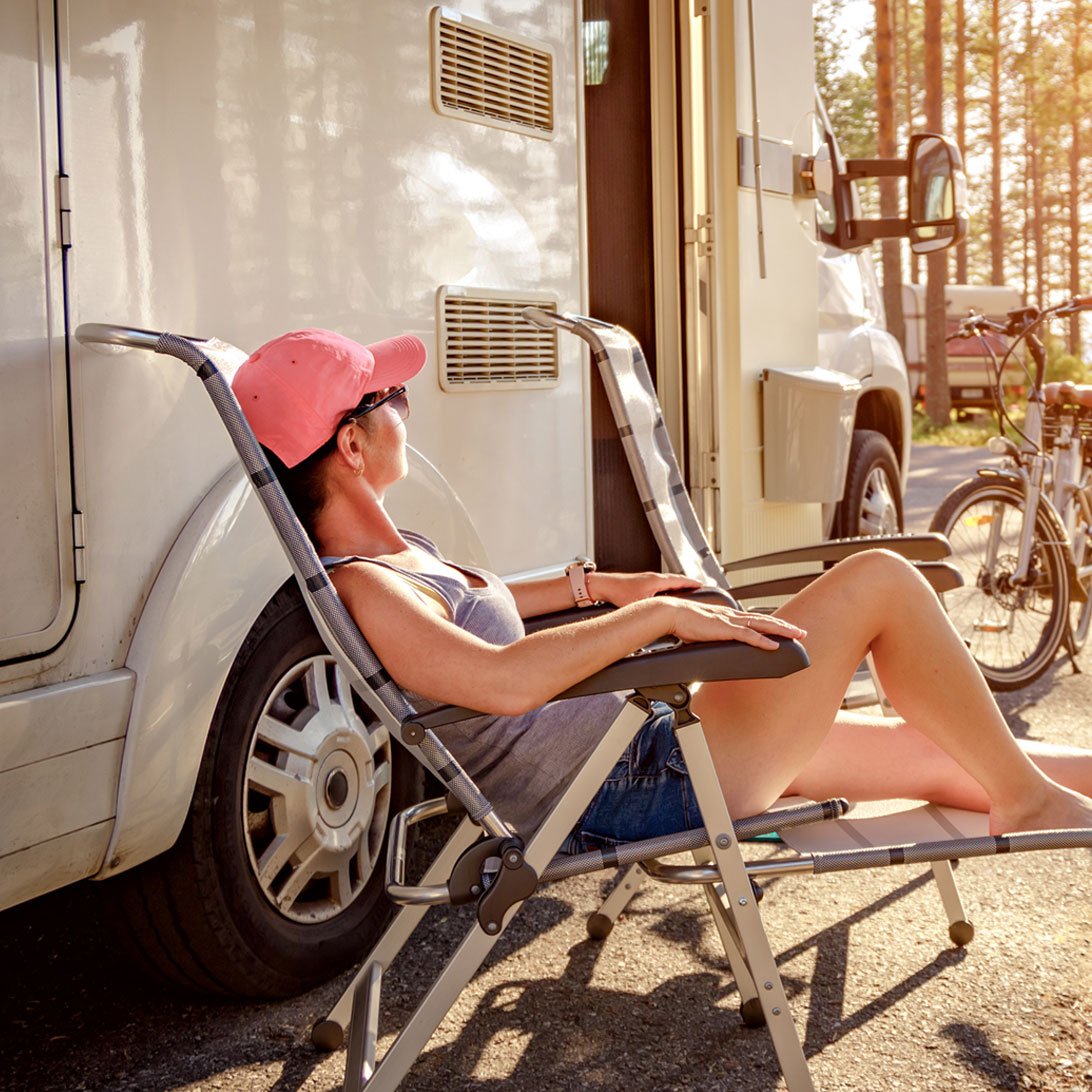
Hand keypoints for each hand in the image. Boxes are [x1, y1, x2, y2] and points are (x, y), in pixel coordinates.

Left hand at [588, 570, 702, 606]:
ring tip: (683, 591)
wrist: (603, 586)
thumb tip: (664, 616)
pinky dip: (666, 587)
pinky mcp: (640, 582)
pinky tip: (664, 595)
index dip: (691, 583)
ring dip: (676, 585)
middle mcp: (652, 577)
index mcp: (656, 581)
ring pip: (666, 581)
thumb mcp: (640, 604)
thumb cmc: (618, 593)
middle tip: (697, 587)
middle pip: (675, 579)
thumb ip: (653, 609)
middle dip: (687, 583)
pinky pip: (658, 584)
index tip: (701, 585)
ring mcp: (646, 579)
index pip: (679, 580)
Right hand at [661, 597, 806, 650]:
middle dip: (784, 626)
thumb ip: (712, 637)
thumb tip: (713, 645)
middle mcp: (732, 616)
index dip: (771, 624)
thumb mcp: (702, 631)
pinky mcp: (724, 629)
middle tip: (801, 632)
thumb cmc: (682, 622)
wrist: (670, 613)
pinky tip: (773, 645)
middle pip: (764, 620)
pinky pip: (748, 635)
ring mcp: (729, 621)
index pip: (755, 619)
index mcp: (727, 616)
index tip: (784, 629)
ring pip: (762, 625)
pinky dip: (762, 640)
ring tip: (796, 635)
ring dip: (781, 630)